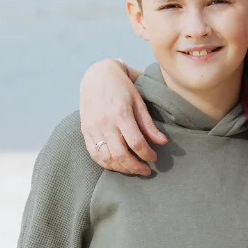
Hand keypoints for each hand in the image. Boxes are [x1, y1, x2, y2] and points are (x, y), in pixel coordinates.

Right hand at [79, 59, 166, 175]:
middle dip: (135, 167)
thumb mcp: (138, 101)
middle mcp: (105, 123)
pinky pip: (94, 154)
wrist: (97, 76)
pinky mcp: (85, 132)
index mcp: (121, 114)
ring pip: (106, 158)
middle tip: (146, 171)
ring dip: (121, 169)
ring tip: (133, 170)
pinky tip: (117, 166)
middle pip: (120, 154)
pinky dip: (106, 164)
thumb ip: (148, 124)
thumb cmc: (121, 88)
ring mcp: (92, 129)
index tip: (155, 158)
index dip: (147, 154)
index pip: (136, 142)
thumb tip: (162, 142)